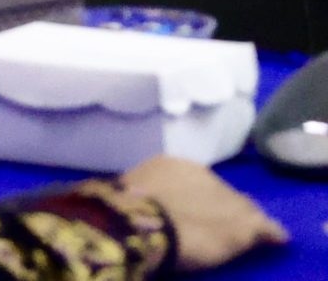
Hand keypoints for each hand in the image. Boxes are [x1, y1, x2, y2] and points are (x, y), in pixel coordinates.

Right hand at [119, 154, 283, 269]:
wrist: (141, 222)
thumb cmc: (125, 206)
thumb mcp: (127, 191)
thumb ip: (137, 191)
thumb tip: (128, 196)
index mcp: (171, 163)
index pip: (190, 177)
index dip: (193, 193)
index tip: (190, 205)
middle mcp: (201, 173)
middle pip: (216, 188)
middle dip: (216, 200)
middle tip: (214, 217)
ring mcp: (225, 196)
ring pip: (239, 204)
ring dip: (243, 213)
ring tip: (246, 226)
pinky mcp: (242, 223)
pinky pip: (262, 227)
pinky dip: (269, 232)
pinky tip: (276, 237)